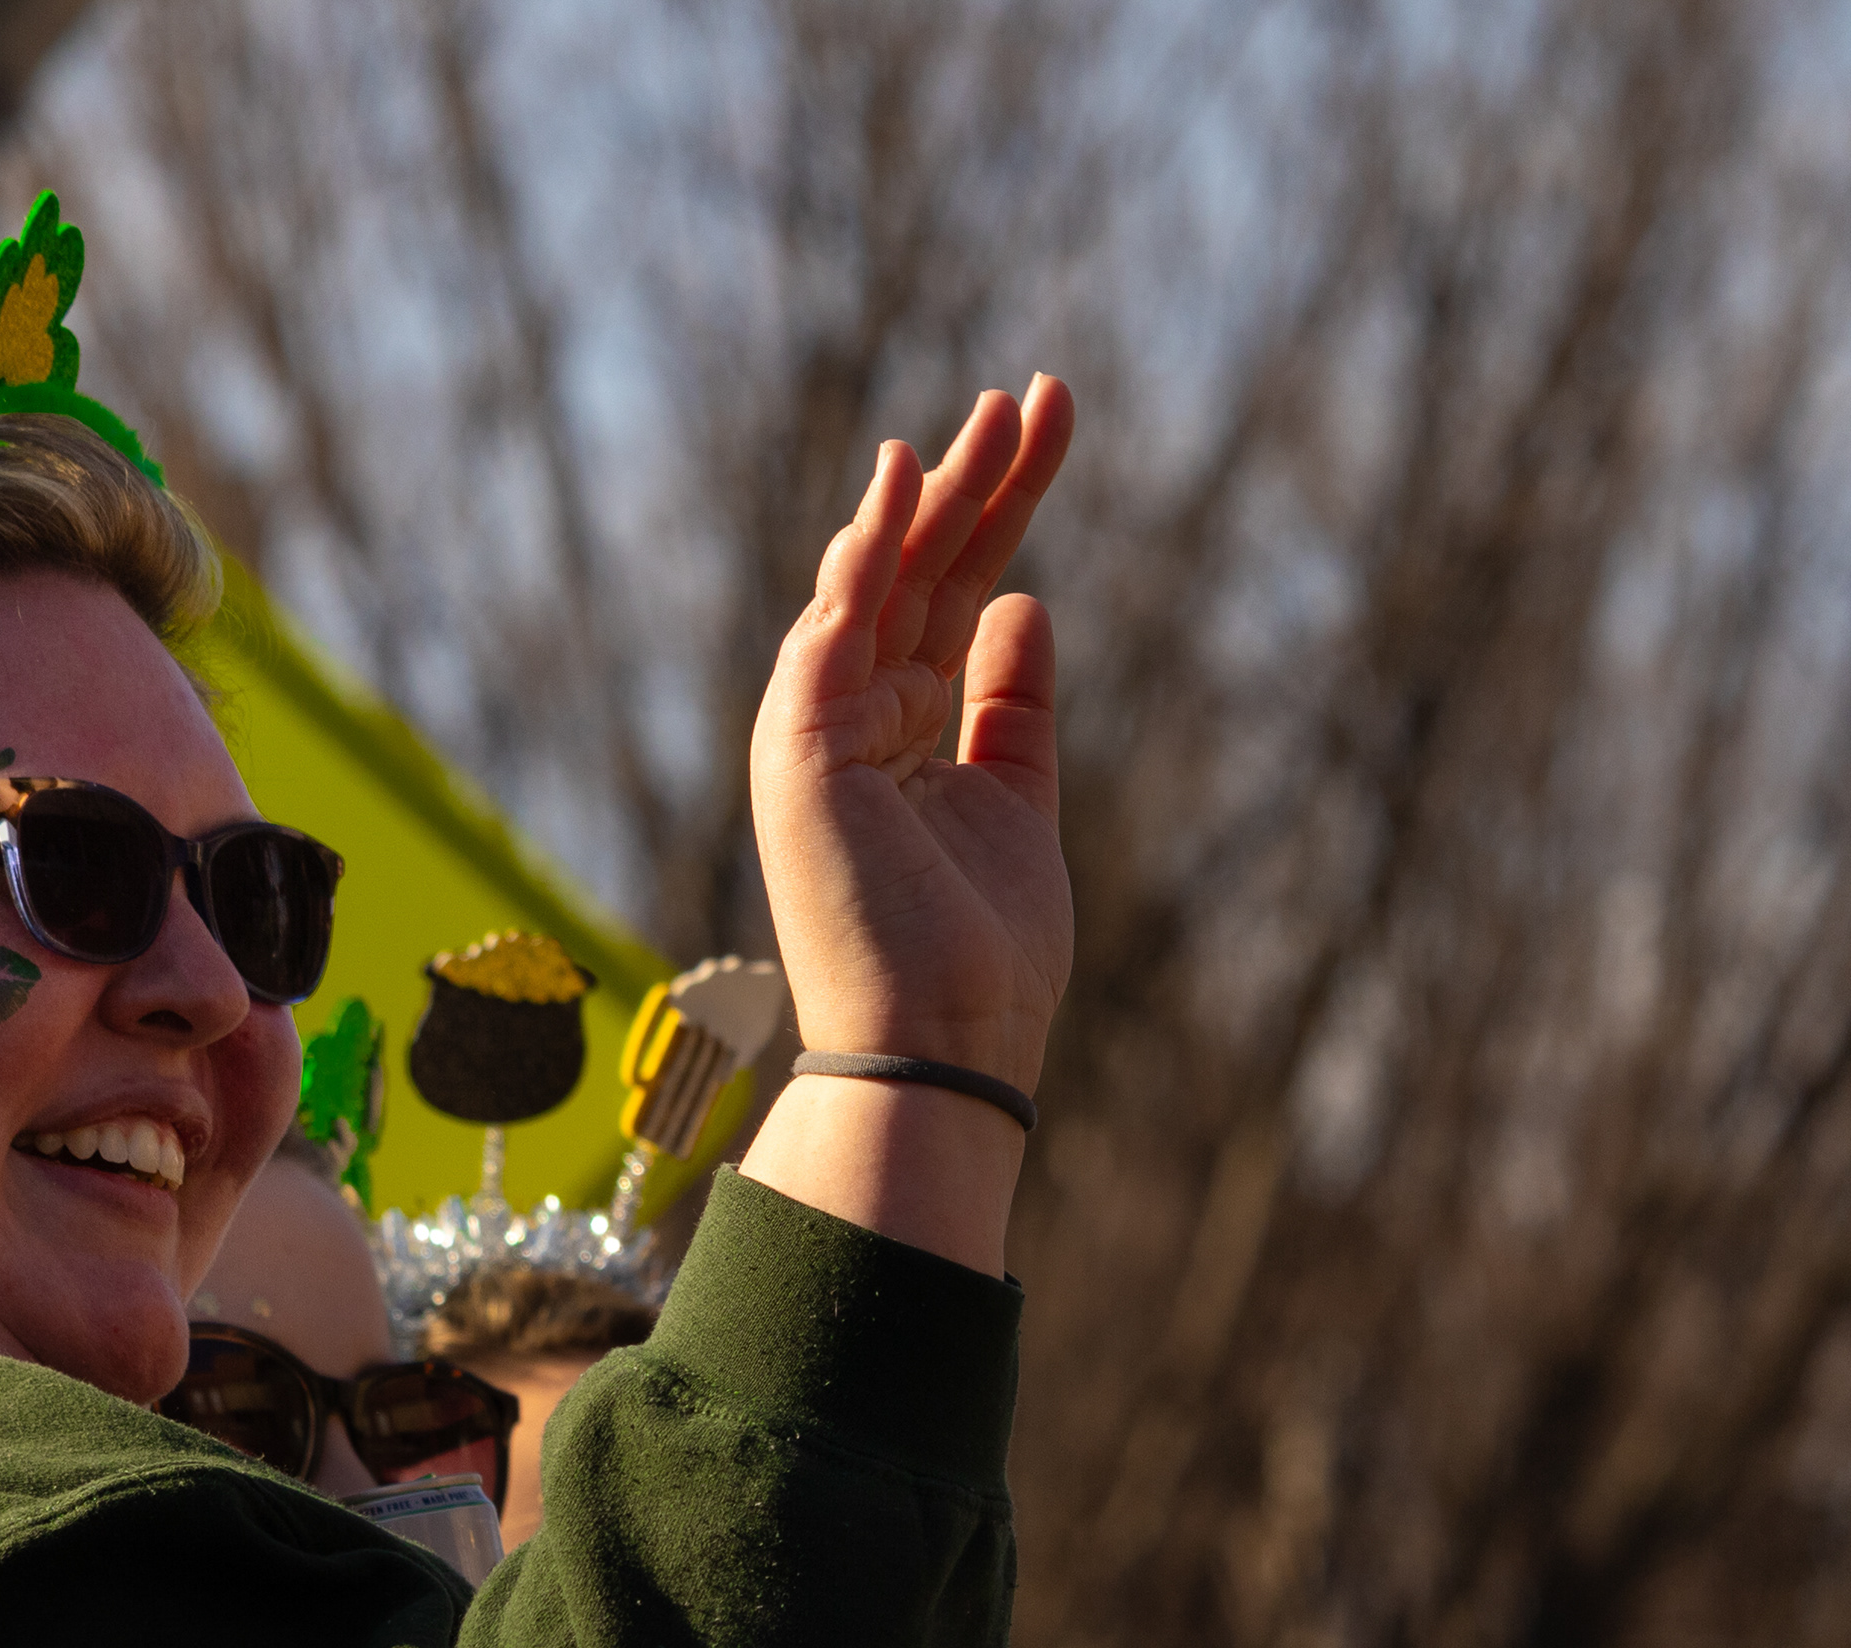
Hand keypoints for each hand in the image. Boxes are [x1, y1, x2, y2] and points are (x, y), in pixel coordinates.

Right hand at [749, 378, 1074, 1094]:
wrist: (943, 1050)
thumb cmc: (981, 957)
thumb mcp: (1018, 803)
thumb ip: (1012, 705)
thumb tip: (1026, 598)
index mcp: (902, 734)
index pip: (958, 594)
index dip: (1005, 509)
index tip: (1052, 423)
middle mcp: (852, 720)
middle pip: (924, 570)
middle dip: (983, 481)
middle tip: (1041, 394)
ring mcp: (818, 730)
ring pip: (878, 579)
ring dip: (937, 494)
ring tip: (998, 414)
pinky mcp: (798, 748)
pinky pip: (832, 625)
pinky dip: (865, 551)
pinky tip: (904, 481)